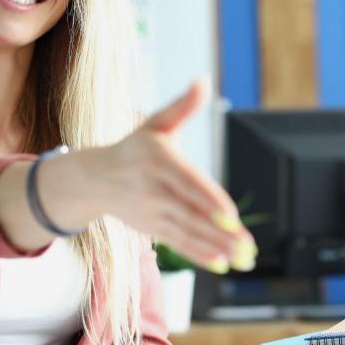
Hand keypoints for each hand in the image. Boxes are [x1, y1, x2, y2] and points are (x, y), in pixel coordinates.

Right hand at [40, 78, 256, 271]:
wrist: (95, 179)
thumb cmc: (135, 147)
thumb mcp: (156, 123)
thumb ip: (183, 106)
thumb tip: (203, 81)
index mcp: (158, 161)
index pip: (188, 183)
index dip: (209, 201)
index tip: (231, 217)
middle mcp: (154, 189)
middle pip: (191, 213)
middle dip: (221, 233)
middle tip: (248, 247)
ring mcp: (152, 212)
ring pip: (188, 232)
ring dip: (216, 248)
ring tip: (243, 259)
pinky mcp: (153, 228)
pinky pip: (179, 243)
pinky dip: (199, 255)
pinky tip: (221, 263)